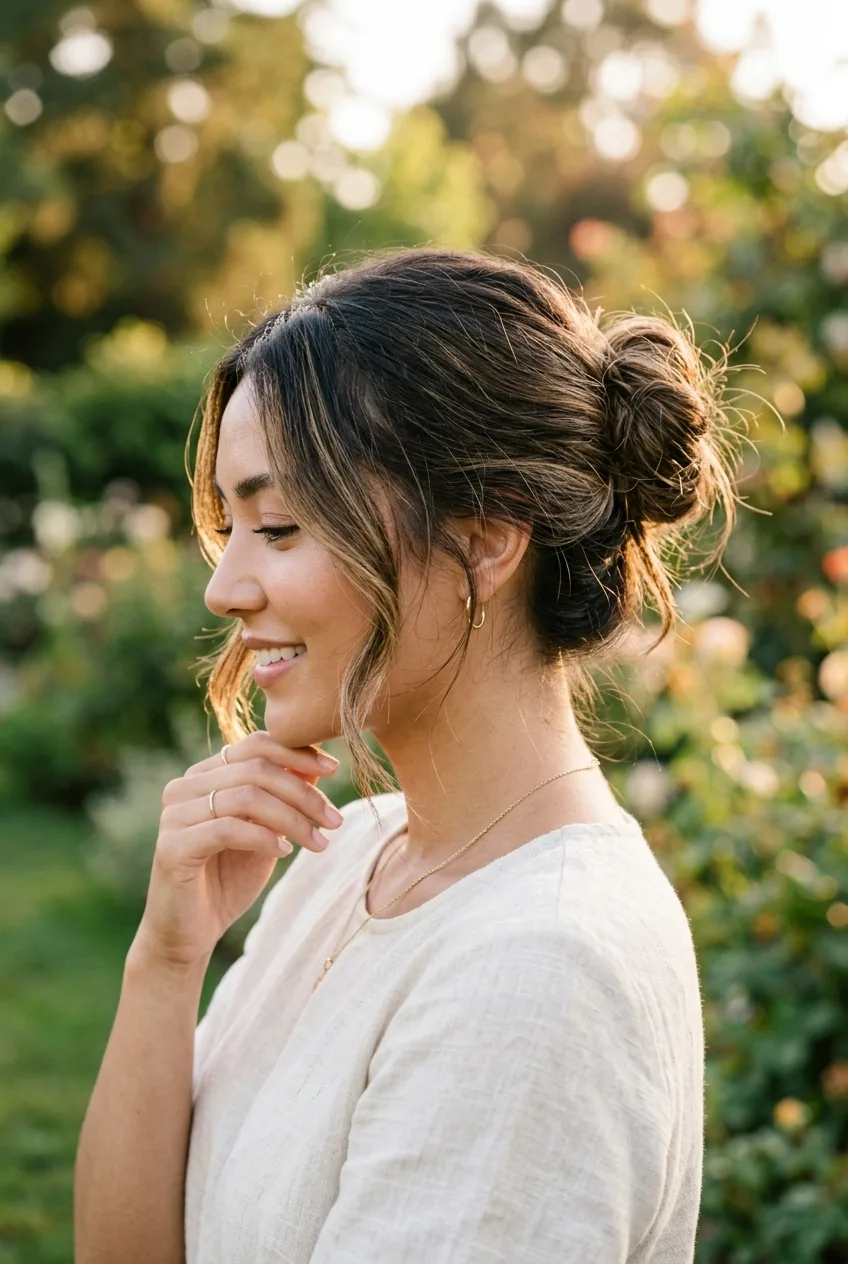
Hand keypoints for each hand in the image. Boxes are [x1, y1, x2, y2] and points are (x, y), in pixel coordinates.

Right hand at [130, 730, 342, 968]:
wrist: (189, 934)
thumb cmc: (228, 880)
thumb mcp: (265, 831)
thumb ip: (283, 798)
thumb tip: (320, 765)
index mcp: (205, 775)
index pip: (255, 745)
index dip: (297, 753)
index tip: (334, 769)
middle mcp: (184, 787)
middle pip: (256, 768)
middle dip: (303, 793)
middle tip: (334, 820)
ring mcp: (174, 815)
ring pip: (246, 797)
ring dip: (292, 818)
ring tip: (319, 842)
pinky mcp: (172, 846)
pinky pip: (227, 829)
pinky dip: (263, 837)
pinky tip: (284, 853)